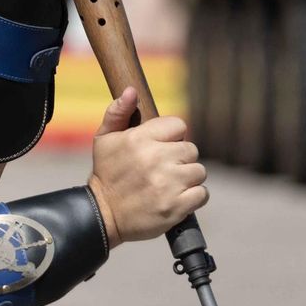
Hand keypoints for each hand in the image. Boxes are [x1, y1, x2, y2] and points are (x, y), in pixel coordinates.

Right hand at [85, 87, 208, 247]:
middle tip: (163, 169)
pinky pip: (202, 194)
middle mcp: (156, 159)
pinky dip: (193, 197)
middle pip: (191, 149)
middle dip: (180, 159)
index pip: (179, 126)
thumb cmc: (106, 174)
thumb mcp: (104, 139)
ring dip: (187, 178)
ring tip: (169, 184)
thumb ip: (118, 112)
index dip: (172, 136)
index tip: (161, 147)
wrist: (103, 214)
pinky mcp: (176, 206)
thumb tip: (131, 91)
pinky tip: (176, 197)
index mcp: (140, 138)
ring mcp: (168, 184)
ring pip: (198, 172)